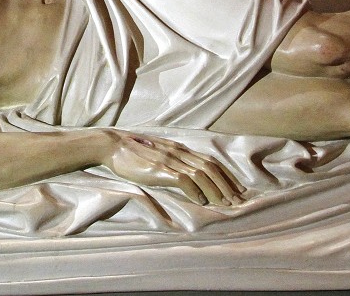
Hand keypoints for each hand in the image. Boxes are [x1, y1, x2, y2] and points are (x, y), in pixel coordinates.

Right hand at [102, 131, 244, 205]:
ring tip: (224, 204)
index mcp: (179, 148)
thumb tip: (185, 175)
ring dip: (215, 190)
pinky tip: (202, 201)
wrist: (112, 146)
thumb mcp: (157, 153)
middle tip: (237, 200)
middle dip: (226, 184)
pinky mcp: (160, 169)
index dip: (225, 175)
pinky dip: (195, 190)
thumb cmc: (132, 152)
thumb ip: (172, 160)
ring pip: (201, 174)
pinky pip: (183, 180)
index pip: (209, 161)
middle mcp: (178, 152)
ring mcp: (169, 160)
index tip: (236, 188)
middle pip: (210, 167)